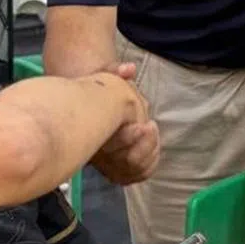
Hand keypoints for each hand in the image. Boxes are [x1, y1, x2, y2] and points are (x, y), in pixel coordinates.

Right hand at [92, 62, 159, 185]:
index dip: (130, 138)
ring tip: (152, 129)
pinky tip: (154, 146)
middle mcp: (100, 154)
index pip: (111, 146)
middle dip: (144, 146)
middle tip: (151, 126)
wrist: (90, 109)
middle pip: (126, 162)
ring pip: (134, 169)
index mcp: (94, 133)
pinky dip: (150, 163)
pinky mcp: (119, 171)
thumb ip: (116, 72)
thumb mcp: (105, 78)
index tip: (144, 125)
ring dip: (150, 151)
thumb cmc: (99, 92)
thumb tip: (129, 68)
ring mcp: (109, 165)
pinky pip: (138, 175)